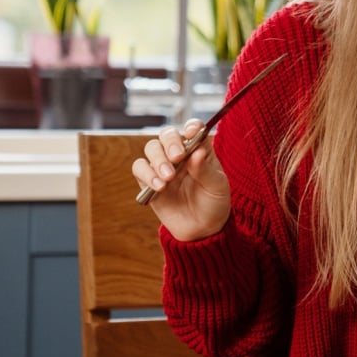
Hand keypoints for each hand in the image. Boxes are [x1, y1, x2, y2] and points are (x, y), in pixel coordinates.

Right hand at [132, 120, 231, 240]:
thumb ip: (206, 170)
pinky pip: (139, 168)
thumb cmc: (214, 203)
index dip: (191, 127)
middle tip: (177, 157)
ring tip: (168, 177)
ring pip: (151, 148)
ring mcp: (163, 166)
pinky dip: (146, 174)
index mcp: (200, 150)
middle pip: (168, 135)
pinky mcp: (149, 181)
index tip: (191, 133)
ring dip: (158, 160)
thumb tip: (197, 152)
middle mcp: (180, 154)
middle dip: (171, 143)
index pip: (194, 129)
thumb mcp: (217, 187)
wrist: (201, 229)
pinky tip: (160, 187)